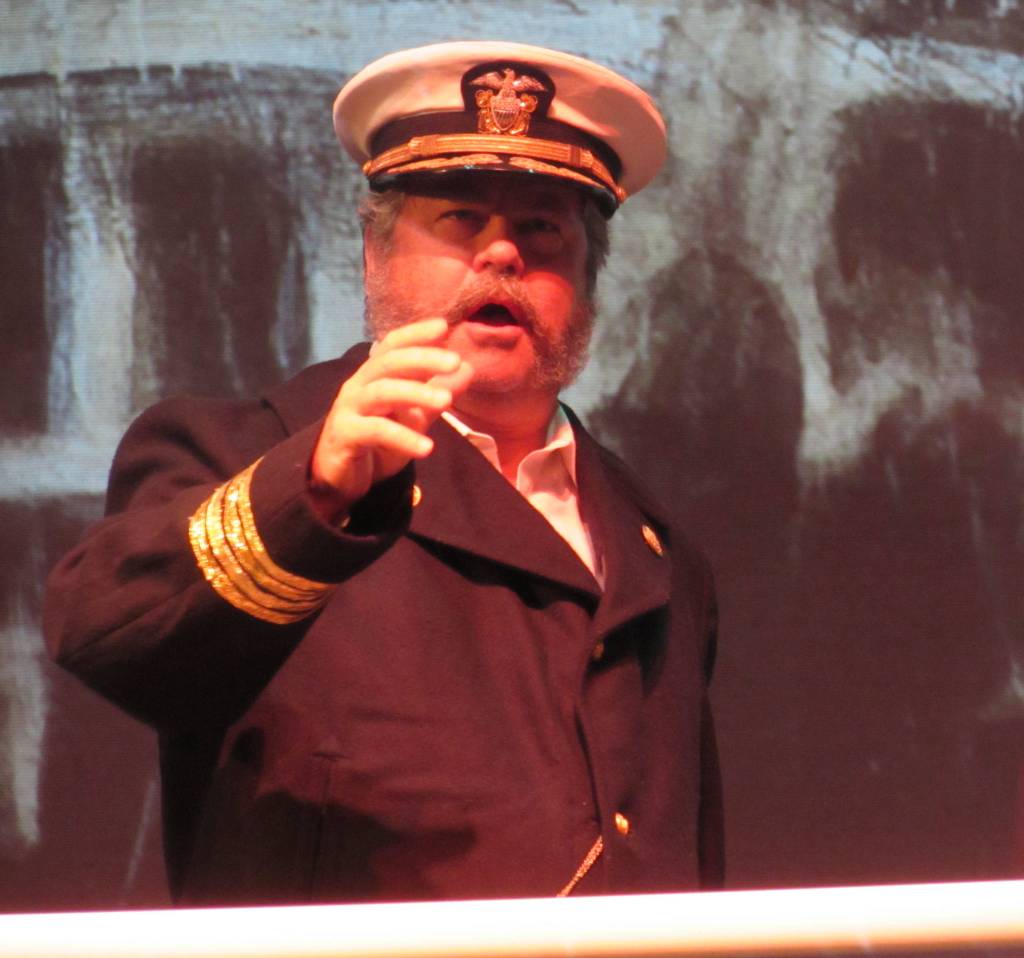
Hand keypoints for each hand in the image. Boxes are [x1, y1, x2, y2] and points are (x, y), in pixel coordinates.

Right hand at [309, 319, 473, 521]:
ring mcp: (349, 409)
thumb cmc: (375, 443)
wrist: (338, 479)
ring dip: (416, 393)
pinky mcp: (344, 436)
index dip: (415, 334)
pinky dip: (403, 437)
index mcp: (374, 376)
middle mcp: (359, 386)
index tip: (443, 326)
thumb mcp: (413, 417)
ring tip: (446, 401)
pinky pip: (376, 431)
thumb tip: (468, 368)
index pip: (393, 346)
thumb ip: (436, 393)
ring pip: (382, 392)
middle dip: (423, 358)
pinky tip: (426, 447)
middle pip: (389, 363)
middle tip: (455, 361)